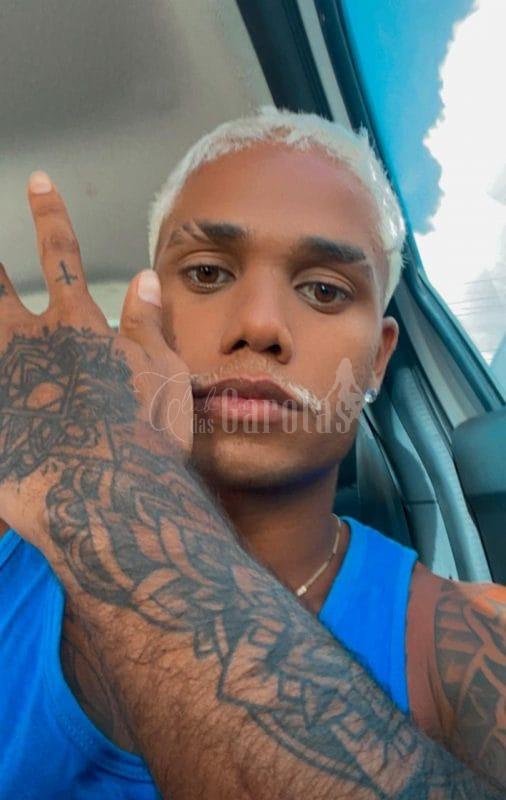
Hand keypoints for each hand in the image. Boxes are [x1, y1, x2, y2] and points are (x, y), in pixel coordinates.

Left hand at [0, 172, 191, 551]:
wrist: (110, 501)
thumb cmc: (146, 437)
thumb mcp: (162, 374)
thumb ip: (147, 323)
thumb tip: (141, 278)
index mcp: (75, 325)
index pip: (61, 253)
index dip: (49, 214)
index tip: (37, 181)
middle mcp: (27, 344)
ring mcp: (1, 384)